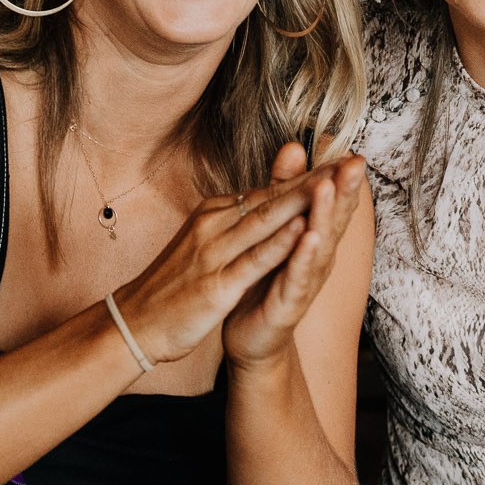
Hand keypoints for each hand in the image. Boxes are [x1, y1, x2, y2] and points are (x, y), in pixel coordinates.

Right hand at [112, 166, 337, 368]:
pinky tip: (301, 230)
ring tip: (335, 182)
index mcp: (213, 214)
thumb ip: (231, 219)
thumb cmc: (172, 285)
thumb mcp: (202, 242)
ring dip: (303, 200)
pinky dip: (277, 244)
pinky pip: (252, 260)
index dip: (306, 177)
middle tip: (350, 161)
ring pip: (265, 221)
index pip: (267, 191)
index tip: (340, 161)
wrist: (135, 322)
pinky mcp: (216, 284)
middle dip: (314, 179)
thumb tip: (257, 200)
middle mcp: (214, 225)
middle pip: (272, 198)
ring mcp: (214, 253)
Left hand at [223, 145, 368, 370]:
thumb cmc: (264, 279)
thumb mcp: (275, 228)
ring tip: (329, 187)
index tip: (353, 151)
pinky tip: (309, 237)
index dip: (342, 178)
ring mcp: (307, 280)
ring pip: (320, 243)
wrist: (250, 336)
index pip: (332, 202)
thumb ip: (284, 190)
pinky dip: (305, 255)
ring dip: (325, 214)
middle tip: (355, 162)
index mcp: (315, 238)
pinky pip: (299, 275)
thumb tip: (294, 147)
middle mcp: (318, 257)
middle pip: (334, 218)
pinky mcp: (290, 302)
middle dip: (344, 189)